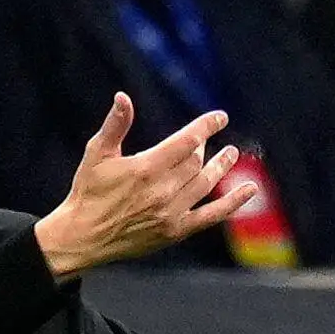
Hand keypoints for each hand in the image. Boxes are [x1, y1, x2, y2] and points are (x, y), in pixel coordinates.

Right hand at [33, 93, 256, 278]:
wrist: (84, 236)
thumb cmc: (88, 191)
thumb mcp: (97, 153)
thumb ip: (115, 125)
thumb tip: (123, 97)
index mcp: (146, 168)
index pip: (186, 141)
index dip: (205, 126)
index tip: (220, 116)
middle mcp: (163, 190)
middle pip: (196, 162)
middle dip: (204, 147)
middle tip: (206, 141)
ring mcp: (173, 213)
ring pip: (206, 183)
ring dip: (221, 167)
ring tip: (232, 154)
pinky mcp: (177, 231)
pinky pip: (212, 215)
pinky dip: (233, 203)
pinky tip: (250, 189)